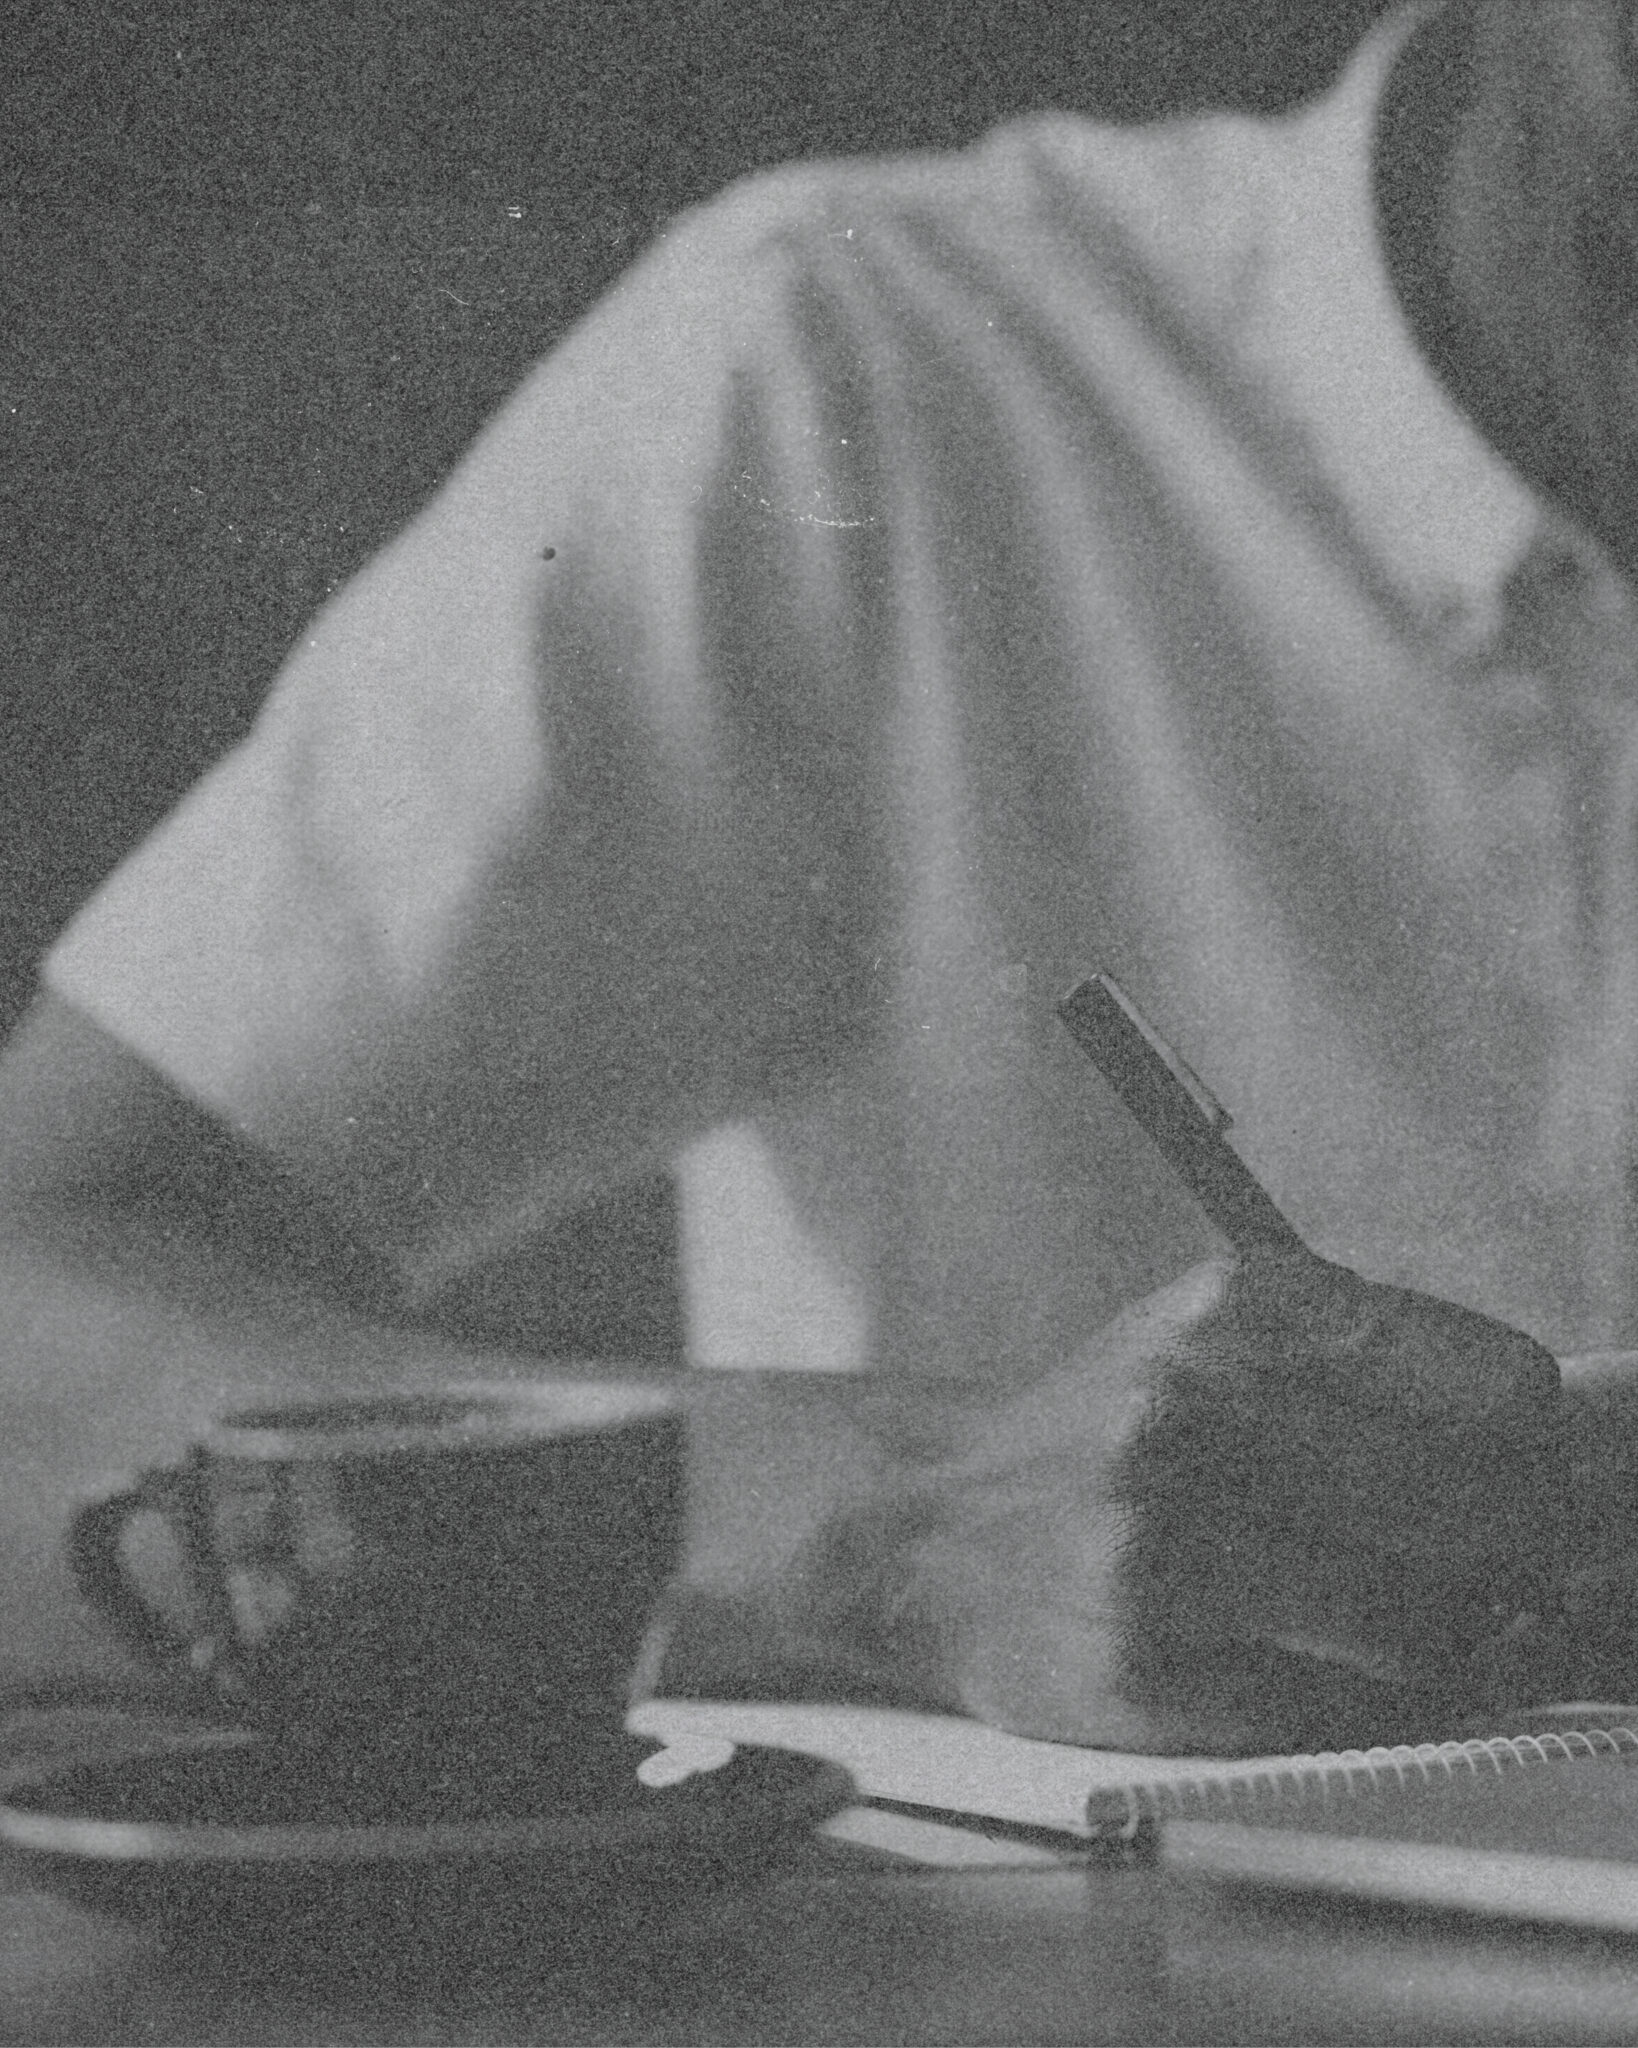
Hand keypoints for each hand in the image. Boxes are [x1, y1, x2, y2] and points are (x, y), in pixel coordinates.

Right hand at [865, 1251, 1565, 1752]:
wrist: (934, 1527)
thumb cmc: (1114, 1429)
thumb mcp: (1219, 1339)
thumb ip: (1380, 1362)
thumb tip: (1578, 1440)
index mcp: (1231, 1308)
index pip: (1492, 1383)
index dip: (1528, 1442)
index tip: (1521, 1464)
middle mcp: (1192, 1413)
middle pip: (1474, 1512)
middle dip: (1508, 1551)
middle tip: (1493, 1558)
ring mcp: (1163, 1549)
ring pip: (1420, 1625)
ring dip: (1439, 1636)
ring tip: (1388, 1609)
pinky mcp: (1145, 1669)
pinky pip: (1343, 1711)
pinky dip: (1363, 1700)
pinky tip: (1315, 1661)